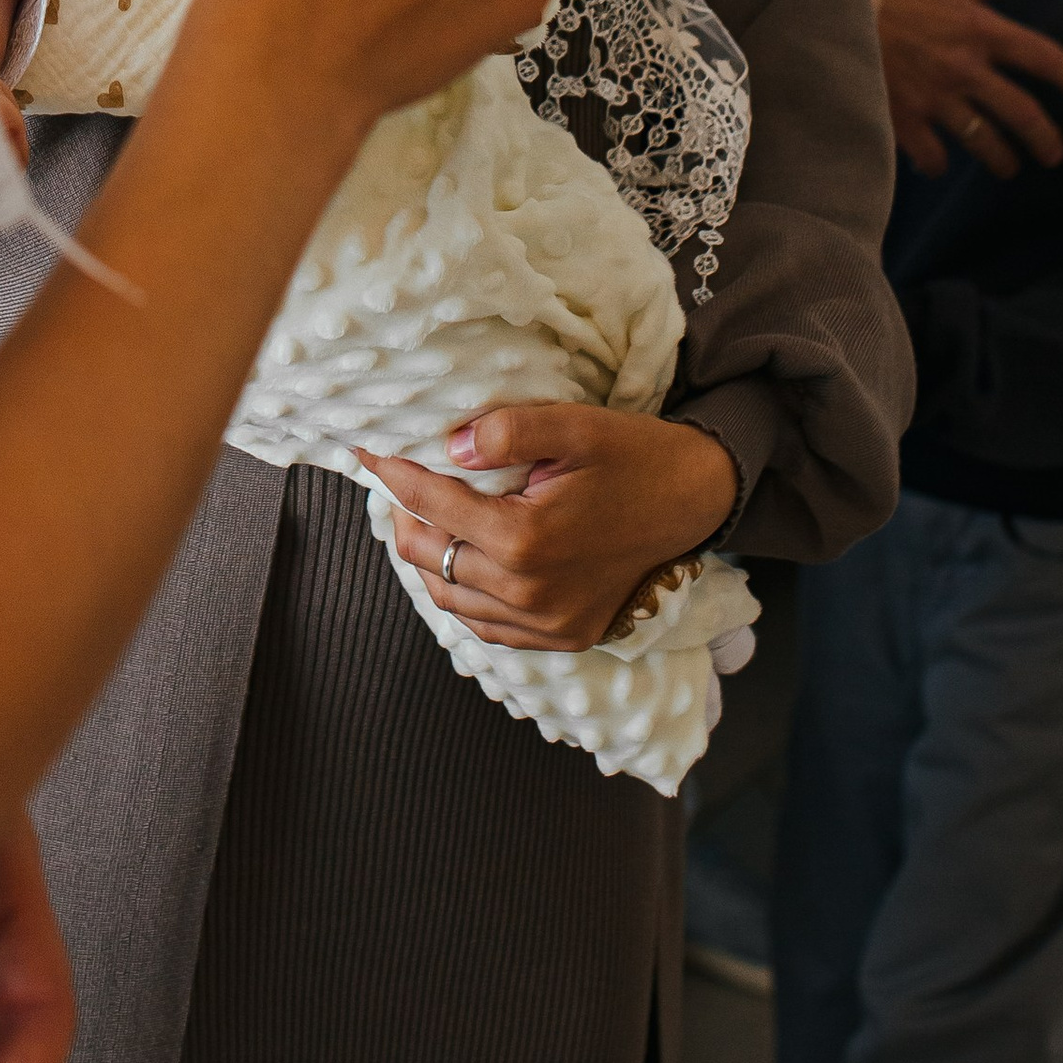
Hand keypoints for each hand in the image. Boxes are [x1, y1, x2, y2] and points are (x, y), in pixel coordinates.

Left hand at [358, 402, 739, 650]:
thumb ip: (507, 430)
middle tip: (397, 480)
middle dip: (404, 515)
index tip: (366, 452)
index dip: (392, 473)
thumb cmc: (634, 455)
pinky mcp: (563, 636)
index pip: (431, 504)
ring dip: (428, 557)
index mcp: (526, 540)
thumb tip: (448, 447)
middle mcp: (529, 593)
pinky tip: (461, 560)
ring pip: (451, 598)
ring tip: (420, 518)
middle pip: (430, 556)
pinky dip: (462, 595)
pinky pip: (487, 627)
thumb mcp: (575, 426)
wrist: (696, 499)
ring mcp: (546, 624)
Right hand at [868, 0, 1062, 178]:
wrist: (831, 7)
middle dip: (1044, 139)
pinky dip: (938, 163)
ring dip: (1000, 160)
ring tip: (1006, 169)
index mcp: (979, 29)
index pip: (1040, 55)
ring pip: (984, 142)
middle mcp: (967, 68)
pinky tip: (938, 166)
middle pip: (1021, 112)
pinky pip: (932, 155)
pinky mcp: (904, 118)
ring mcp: (936, 98)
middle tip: (1054, 155)